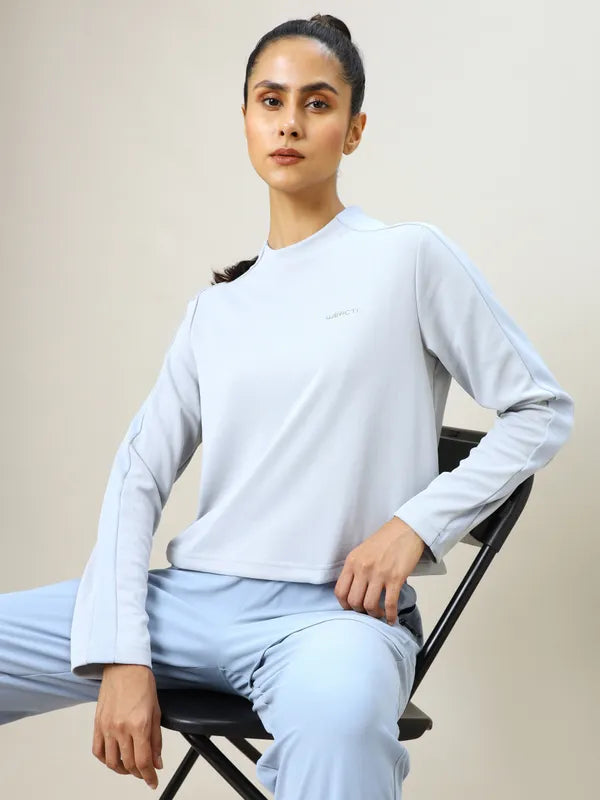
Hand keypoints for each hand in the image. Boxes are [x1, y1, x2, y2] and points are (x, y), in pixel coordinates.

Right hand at [92, 664, 162, 790]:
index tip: (153, 782)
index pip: (143, 762)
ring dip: (122, 770)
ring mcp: (107, 727)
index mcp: (139, 725)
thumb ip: (156, 739)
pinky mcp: (97, 724)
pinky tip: (114, 758)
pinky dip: (106, 760)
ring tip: (130, 768)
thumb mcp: (156, 711)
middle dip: (139, 773)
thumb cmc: (142, 683)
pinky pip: (98, 751)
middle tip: (145, 773)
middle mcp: (121, 729)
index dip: (149, 776)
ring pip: (112, 762)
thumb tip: (157, 762)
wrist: (124, 666)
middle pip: (129, 764)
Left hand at [334, 517, 425, 624]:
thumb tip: (355, 592)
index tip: (351, 609)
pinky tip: (392, 619)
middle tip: (367, 612)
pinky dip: (390, 615)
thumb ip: (356, 569)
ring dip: (374, 614)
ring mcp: (379, 574)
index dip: (344, 605)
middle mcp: (363, 568)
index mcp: (352, 561)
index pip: (340, 591)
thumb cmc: (385, 540)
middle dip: (360, 611)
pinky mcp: (395, 578)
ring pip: (369, 605)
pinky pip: (389, 604)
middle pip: (353, 601)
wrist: (406, 529)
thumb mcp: (362, 551)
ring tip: (379, 614)